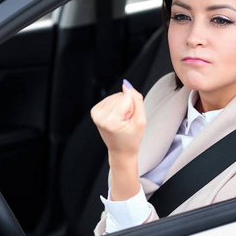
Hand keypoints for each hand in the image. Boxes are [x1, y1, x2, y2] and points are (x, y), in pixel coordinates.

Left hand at [91, 80, 145, 200]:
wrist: (121, 150)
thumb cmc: (132, 138)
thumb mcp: (141, 121)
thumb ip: (137, 100)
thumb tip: (126, 85)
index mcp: (110, 120)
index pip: (127, 97)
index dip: (133, 108)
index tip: (130, 120)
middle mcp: (100, 116)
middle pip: (121, 96)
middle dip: (127, 106)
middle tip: (126, 122)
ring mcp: (95, 113)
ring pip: (116, 96)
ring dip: (122, 106)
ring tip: (121, 121)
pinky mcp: (95, 111)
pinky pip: (111, 99)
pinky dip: (116, 106)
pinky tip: (116, 118)